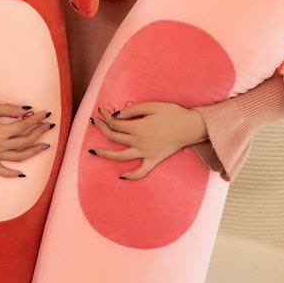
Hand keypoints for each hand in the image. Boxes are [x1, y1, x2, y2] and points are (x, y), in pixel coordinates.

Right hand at [0, 102, 54, 178]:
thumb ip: (9, 109)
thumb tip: (27, 110)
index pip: (24, 126)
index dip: (36, 119)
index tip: (46, 113)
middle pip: (24, 141)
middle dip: (39, 133)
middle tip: (48, 125)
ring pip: (18, 157)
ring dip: (33, 152)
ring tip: (45, 145)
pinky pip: (1, 171)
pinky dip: (11, 174)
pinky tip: (22, 174)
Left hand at [89, 102, 207, 179]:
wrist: (190, 127)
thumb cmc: (172, 113)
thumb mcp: (152, 106)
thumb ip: (133, 110)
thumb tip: (117, 115)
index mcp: (137, 128)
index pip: (115, 123)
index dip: (105, 116)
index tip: (101, 110)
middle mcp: (138, 142)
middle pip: (114, 137)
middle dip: (102, 128)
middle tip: (95, 122)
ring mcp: (145, 153)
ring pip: (120, 156)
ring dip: (105, 154)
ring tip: (93, 151)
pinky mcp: (154, 160)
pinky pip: (141, 172)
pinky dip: (131, 176)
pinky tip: (122, 176)